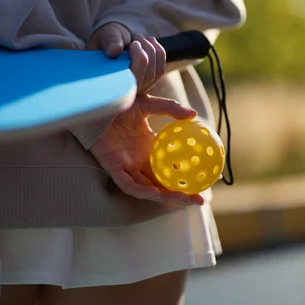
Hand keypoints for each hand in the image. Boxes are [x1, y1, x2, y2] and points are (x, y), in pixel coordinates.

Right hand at [88, 22, 165, 92]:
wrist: (114, 41)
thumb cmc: (108, 40)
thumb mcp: (106, 35)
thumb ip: (110, 41)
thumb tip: (115, 50)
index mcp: (111, 81)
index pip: (128, 81)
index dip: (138, 63)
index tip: (135, 44)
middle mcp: (126, 90)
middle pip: (146, 77)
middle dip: (146, 52)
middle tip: (137, 38)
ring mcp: (139, 88)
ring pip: (155, 73)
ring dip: (153, 51)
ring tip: (142, 38)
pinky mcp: (148, 82)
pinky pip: (160, 70)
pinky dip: (159, 52)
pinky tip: (151, 41)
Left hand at [90, 93, 204, 205]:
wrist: (98, 105)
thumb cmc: (120, 104)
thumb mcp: (149, 104)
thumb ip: (170, 109)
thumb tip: (194, 114)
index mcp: (149, 148)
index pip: (171, 167)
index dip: (187, 176)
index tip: (207, 179)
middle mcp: (140, 161)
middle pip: (164, 184)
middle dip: (182, 194)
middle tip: (202, 199)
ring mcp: (127, 167)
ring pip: (150, 189)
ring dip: (167, 196)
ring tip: (186, 199)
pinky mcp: (113, 168)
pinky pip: (129, 185)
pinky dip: (142, 190)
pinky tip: (157, 192)